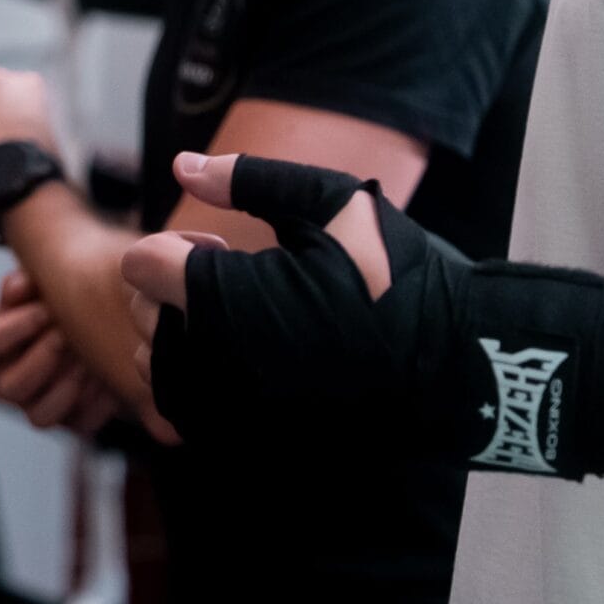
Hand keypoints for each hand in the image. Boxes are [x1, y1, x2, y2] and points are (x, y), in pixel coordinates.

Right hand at [0, 272, 122, 434]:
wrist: (99, 326)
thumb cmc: (57, 302)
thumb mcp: (38, 286)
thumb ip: (25, 283)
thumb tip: (20, 286)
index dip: (17, 328)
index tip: (46, 310)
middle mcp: (8, 381)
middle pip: (9, 388)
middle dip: (42, 359)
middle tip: (67, 336)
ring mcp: (37, 406)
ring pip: (39, 417)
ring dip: (66, 387)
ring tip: (87, 360)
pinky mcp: (71, 422)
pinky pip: (79, 425)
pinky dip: (96, 404)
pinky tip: (109, 380)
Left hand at [115, 152, 603, 480]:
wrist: (462, 365)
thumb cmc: (400, 275)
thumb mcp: (331, 203)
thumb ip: (247, 178)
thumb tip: (180, 164)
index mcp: (224, 297)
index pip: (141, 266)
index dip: (173, 247)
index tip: (216, 245)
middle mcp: (216, 360)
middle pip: (144, 319)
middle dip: (173, 291)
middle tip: (233, 275)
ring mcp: (235, 408)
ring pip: (161, 373)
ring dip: (181, 339)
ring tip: (239, 317)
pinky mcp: (259, 438)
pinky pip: (196, 415)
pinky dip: (201, 384)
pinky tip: (249, 359)